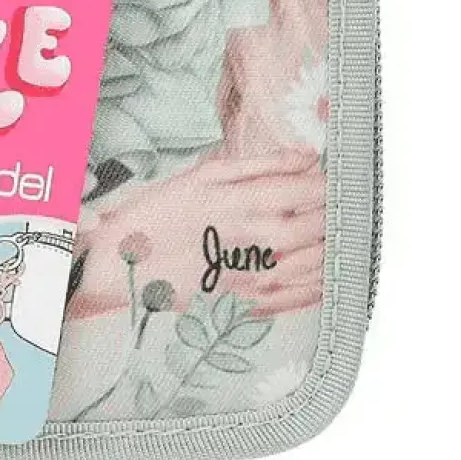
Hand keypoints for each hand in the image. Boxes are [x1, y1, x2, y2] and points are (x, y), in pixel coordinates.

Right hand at [71, 149, 323, 319]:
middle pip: (325, 225)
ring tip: (331, 231)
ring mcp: (263, 275)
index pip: (315, 191)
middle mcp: (263, 240)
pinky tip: (323, 267)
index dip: (331, 182)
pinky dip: (326, 279)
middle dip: (337, 211)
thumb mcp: (206, 174)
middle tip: (337, 201)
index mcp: (250, 201)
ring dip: (335, 244)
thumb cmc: (160, 213)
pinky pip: (309, 295)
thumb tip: (307, 156)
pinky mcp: (257, 303)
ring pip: (324, 261)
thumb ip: (261, 165)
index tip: (334, 176)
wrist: (124, 266)